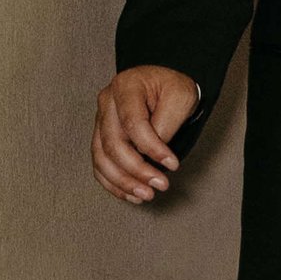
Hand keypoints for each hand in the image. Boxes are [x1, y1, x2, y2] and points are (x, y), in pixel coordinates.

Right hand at [93, 64, 199, 202]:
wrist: (163, 84)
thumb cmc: (172, 88)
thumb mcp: (181, 96)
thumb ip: (167, 123)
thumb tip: (154, 155)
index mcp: (126, 86)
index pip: (133, 124)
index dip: (152, 148)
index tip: (173, 164)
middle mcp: (107, 102)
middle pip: (113, 143)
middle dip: (137, 170)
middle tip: (160, 185)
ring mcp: (100, 120)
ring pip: (102, 157)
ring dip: (123, 182)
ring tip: (146, 195)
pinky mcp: (101, 136)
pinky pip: (99, 164)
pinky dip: (113, 183)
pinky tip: (131, 194)